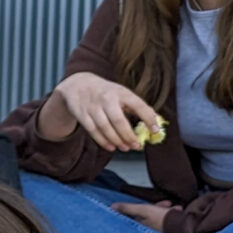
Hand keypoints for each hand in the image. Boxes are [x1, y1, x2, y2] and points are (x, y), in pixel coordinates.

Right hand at [43, 72, 162, 154]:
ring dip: (116, 140)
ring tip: (125, 148)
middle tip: (136, 146)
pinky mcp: (82, 114)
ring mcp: (93, 106)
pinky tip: (111, 147)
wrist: (78, 84)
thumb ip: (136, 106)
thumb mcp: (121, 93)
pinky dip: (102, 141)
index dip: (148, 118)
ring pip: (105, 127)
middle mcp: (107, 98)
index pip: (138, 105)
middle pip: (119, 120)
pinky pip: (93, 130)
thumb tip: (154, 120)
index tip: (155, 131)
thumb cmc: (106, 92)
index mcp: (121, 92)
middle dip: (128, 136)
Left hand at [112, 200, 173, 232]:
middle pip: (150, 215)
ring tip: (173, 208)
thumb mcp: (142, 210)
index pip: (137, 216)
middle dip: (158, 207)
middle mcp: (149, 230)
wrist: (181, 226)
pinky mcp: (168, 230)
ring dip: (166, 210)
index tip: (150, 205)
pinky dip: (172, 213)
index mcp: (141, 226)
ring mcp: (159, 231)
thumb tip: (112, 207)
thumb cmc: (162, 219)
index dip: (143, 208)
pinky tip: (177, 211)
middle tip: (166, 204)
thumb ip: (127, 208)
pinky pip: (169, 219)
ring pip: (160, 216)